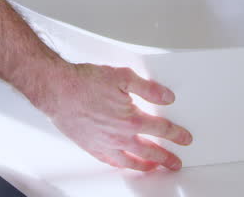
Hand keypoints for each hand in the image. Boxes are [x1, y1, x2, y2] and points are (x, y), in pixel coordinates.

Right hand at [32, 62, 191, 170]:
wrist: (58, 90)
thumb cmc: (85, 83)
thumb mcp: (122, 77)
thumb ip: (147, 88)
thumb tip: (166, 97)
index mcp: (131, 119)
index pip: (161, 129)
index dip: (176, 134)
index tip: (185, 139)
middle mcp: (120, 136)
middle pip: (150, 151)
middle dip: (166, 157)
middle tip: (175, 162)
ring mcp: (106, 145)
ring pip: (132, 161)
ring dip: (147, 165)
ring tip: (156, 167)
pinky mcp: (92, 147)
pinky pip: (112, 162)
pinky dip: (123, 165)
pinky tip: (126, 164)